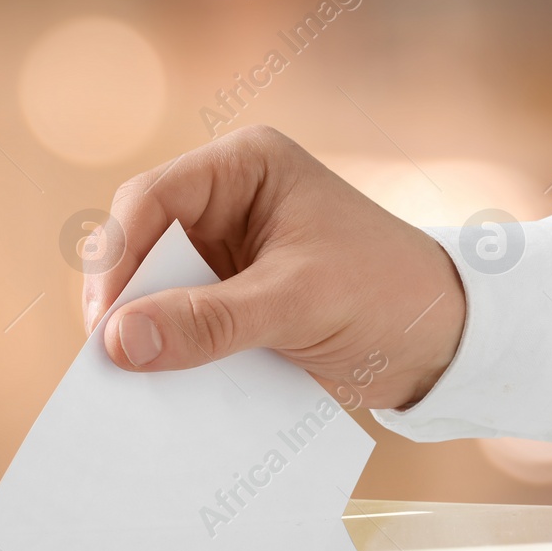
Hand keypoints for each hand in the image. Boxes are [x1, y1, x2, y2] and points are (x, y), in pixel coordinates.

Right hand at [82, 126, 466, 410]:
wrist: (445, 344)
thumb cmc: (387, 295)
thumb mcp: (297, 304)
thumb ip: (208, 321)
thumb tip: (119, 342)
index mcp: (243, 168)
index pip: (150, 200)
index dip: (118, 258)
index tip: (106, 321)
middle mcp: (224, 201)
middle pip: (137, 243)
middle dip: (121, 299)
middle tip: (108, 357)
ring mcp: (221, 252)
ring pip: (149, 287)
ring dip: (138, 330)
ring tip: (126, 377)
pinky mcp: (225, 299)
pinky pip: (174, 322)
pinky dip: (163, 351)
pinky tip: (156, 382)